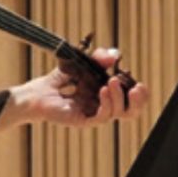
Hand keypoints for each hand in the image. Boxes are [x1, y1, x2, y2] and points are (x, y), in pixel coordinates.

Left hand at [12, 49, 146, 126]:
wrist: (38, 94)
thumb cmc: (60, 79)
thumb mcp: (82, 63)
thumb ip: (99, 58)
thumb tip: (115, 55)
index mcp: (107, 95)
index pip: (129, 99)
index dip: (139, 94)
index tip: (140, 83)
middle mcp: (104, 107)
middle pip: (130, 112)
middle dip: (139, 101)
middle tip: (138, 88)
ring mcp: (94, 115)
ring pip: (118, 113)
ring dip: (119, 96)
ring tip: (112, 81)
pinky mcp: (84, 121)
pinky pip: (102, 117)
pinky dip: (106, 104)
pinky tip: (103, 90)